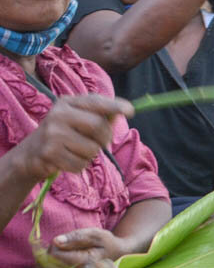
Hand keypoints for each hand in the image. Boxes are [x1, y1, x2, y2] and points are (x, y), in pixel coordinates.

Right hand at [15, 95, 131, 181]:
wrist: (29, 154)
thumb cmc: (63, 133)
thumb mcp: (77, 118)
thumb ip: (100, 113)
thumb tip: (126, 110)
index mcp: (67, 102)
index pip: (96, 102)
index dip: (114, 106)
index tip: (130, 111)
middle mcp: (58, 114)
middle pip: (98, 126)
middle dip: (105, 138)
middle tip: (100, 142)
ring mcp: (52, 134)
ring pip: (92, 148)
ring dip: (91, 154)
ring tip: (77, 150)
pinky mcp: (49, 153)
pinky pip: (80, 164)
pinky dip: (80, 165)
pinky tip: (68, 160)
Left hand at [34, 228, 126, 267]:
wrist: (117, 256)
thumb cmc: (106, 243)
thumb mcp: (95, 234)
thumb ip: (76, 236)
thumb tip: (55, 241)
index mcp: (86, 261)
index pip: (57, 255)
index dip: (53, 247)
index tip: (58, 241)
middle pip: (49, 267)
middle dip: (44, 256)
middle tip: (50, 248)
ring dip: (41, 267)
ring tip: (46, 257)